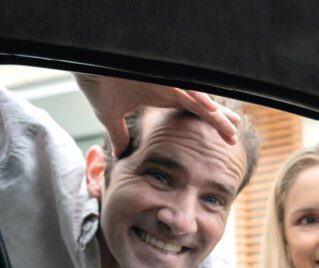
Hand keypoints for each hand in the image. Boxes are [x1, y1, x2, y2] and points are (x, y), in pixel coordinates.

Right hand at [75, 74, 239, 154]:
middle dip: (219, 120)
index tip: (227, 139)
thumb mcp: (110, 116)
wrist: (84, 63)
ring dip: (213, 110)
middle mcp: (169, 87)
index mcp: (163, 96)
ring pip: (196, 95)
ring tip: (229, 125)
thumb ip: (119, 134)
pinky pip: (181, 82)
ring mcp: (165, 78)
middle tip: (234, 136)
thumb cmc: (97, 81)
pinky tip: (208, 105)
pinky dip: (194, 93)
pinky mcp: (157, 71)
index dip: (211, 124)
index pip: (195, 112)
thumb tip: (120, 154)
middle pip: (201, 105)